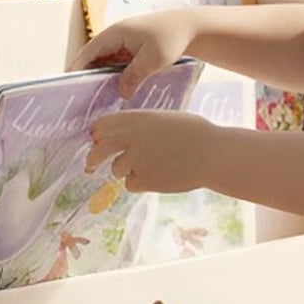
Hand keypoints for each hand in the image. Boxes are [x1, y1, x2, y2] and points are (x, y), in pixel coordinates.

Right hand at [71, 9, 196, 96]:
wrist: (190, 27)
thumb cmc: (171, 38)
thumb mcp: (153, 59)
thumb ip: (134, 75)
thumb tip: (120, 93)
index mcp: (115, 34)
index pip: (88, 52)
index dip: (77, 69)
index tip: (69, 87)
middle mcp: (114, 36)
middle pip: (92, 58)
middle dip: (85, 76)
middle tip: (80, 99)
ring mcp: (122, 42)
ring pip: (103, 61)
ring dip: (99, 77)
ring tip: (93, 98)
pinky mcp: (130, 49)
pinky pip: (115, 63)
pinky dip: (111, 75)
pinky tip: (113, 90)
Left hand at [84, 110, 218, 193]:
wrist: (212, 154)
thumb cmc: (195, 133)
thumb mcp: (165, 119)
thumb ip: (141, 126)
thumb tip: (121, 135)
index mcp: (138, 119)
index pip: (103, 125)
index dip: (98, 133)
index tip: (97, 139)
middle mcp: (132, 138)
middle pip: (99, 150)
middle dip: (93, 158)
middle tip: (90, 165)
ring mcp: (136, 160)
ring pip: (117, 169)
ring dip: (128, 170)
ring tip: (153, 165)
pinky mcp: (144, 180)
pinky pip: (131, 184)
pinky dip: (141, 183)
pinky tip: (159, 176)